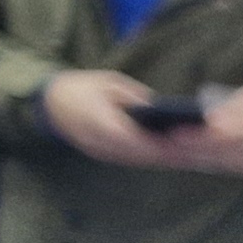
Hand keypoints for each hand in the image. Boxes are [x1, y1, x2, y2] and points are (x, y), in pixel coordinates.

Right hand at [39, 68, 183, 167]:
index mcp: (99, 120)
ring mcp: (99, 151)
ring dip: (159, 160)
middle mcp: (99, 140)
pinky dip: (147, 157)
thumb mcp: (110, 82)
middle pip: (138, 153)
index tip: (180, 141)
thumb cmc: (81, 87)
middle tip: (192, 153)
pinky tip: (165, 155)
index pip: (133, 137)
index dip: (157, 142)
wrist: (50, 103)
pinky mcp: (100, 155)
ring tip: (186, 156)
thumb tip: (159, 108)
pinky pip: (128, 159)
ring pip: (135, 160)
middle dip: (165, 154)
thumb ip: (134, 97)